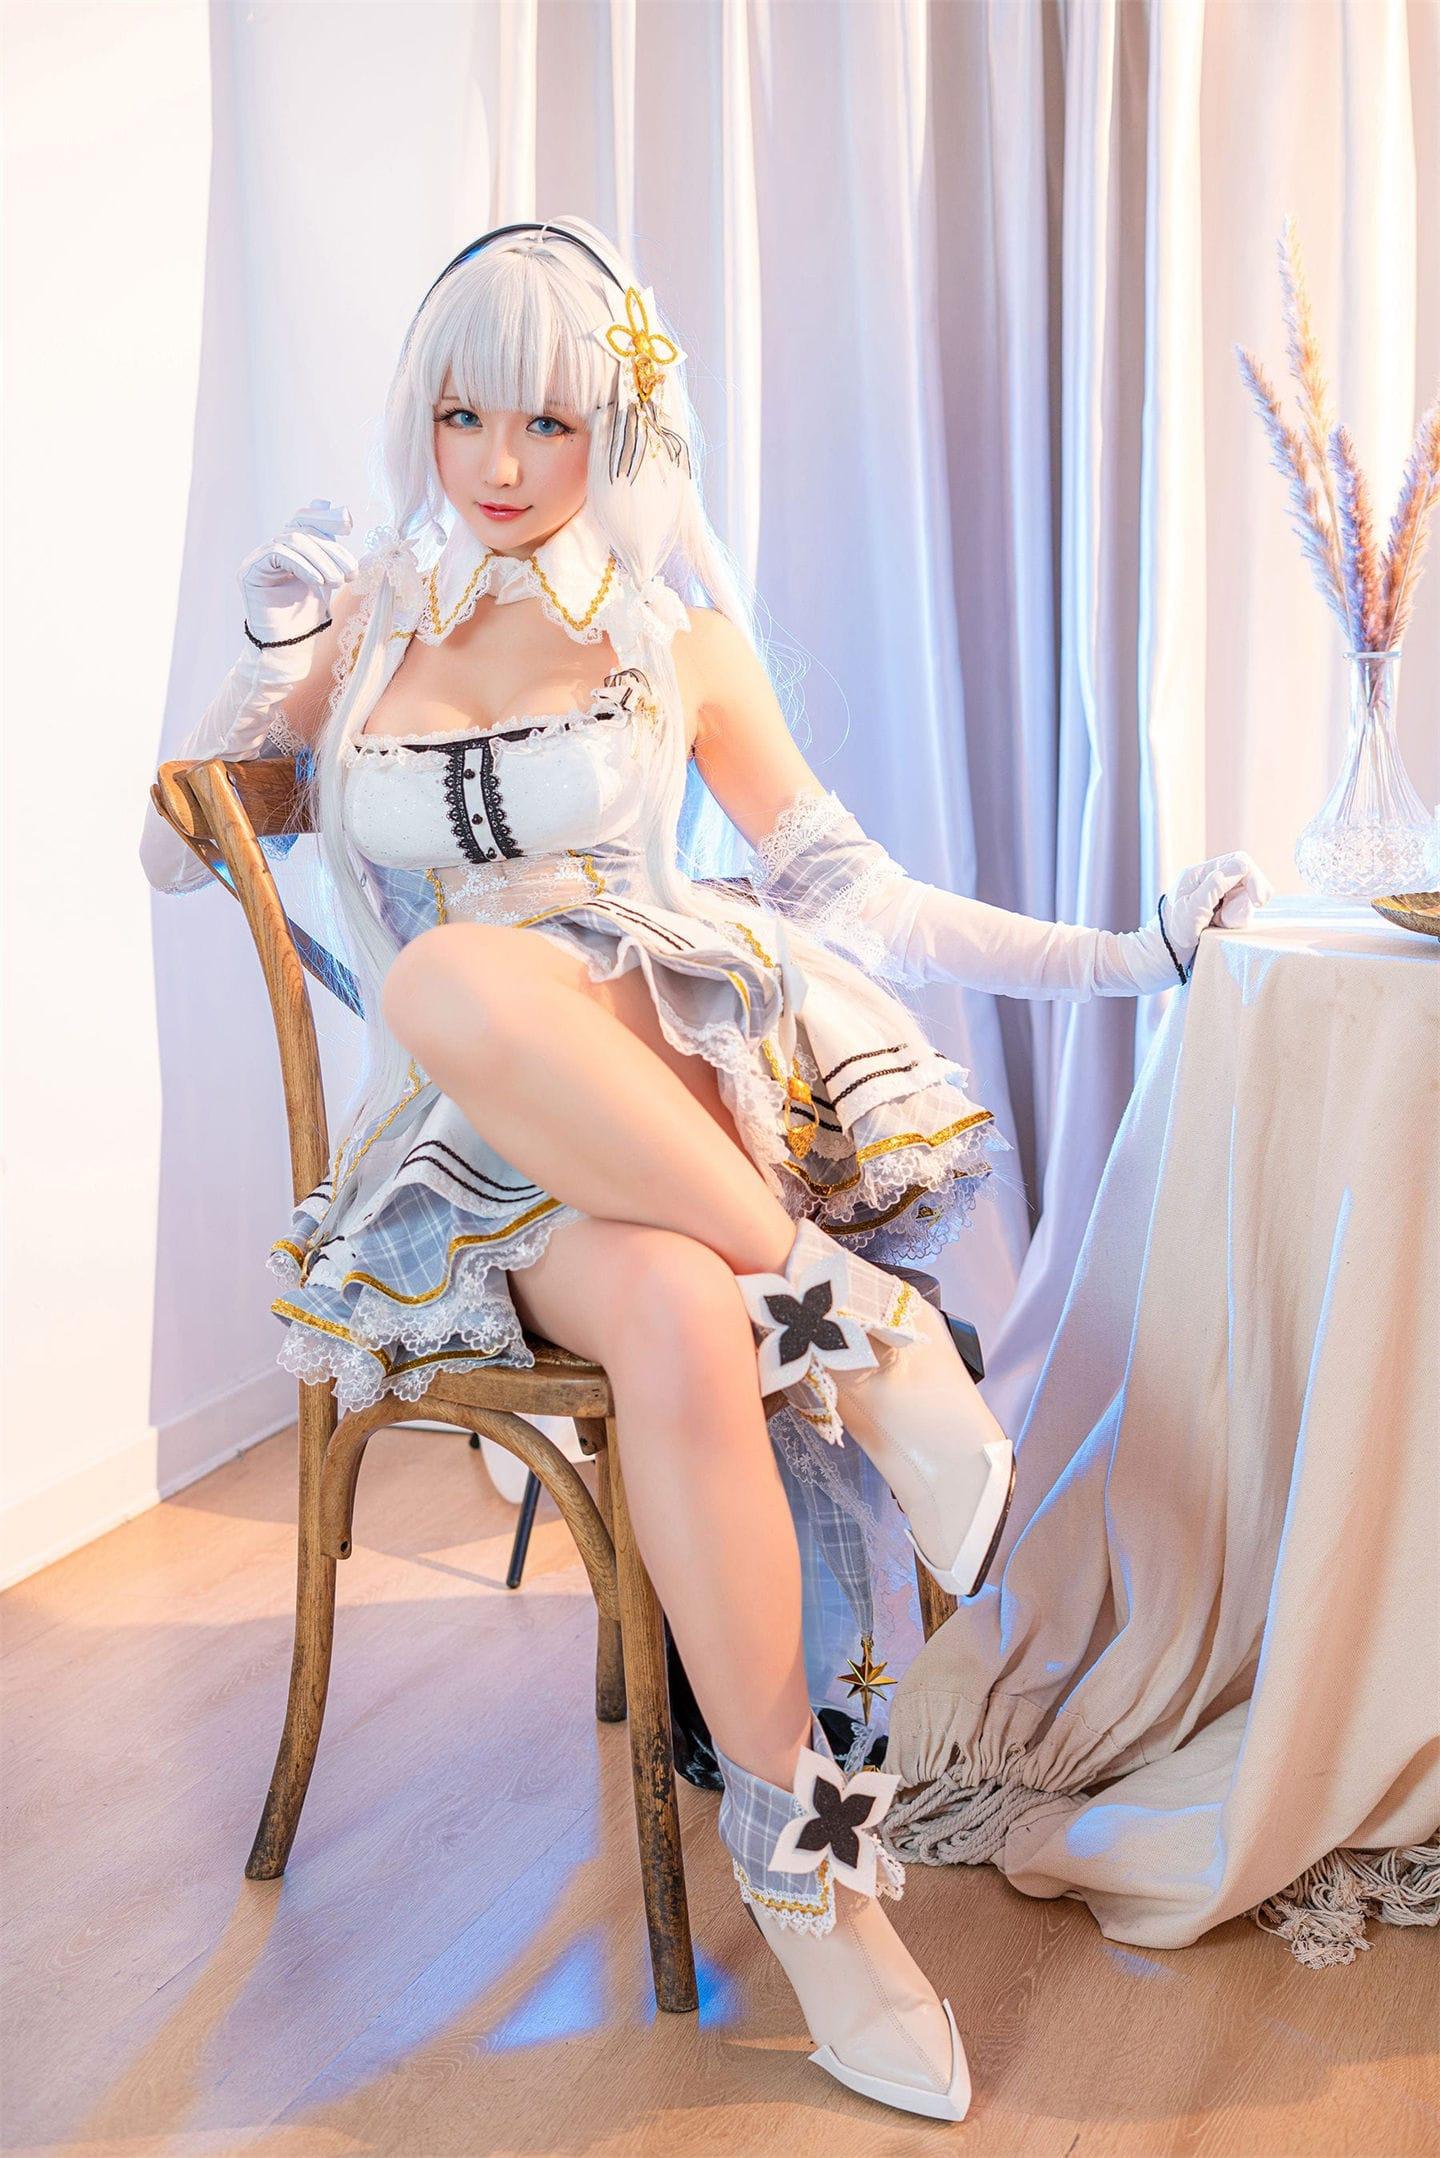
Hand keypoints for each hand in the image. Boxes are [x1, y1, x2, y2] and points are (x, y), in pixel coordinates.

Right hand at [239, 497, 356, 651]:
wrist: (290, 647)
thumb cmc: (307, 616)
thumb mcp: (326, 576)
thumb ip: (329, 548)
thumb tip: (337, 508)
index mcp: (289, 547)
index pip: (305, 518)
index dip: (326, 517)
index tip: (349, 525)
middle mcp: (271, 548)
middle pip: (302, 529)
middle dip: (331, 548)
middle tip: (350, 571)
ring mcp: (258, 558)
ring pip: (293, 540)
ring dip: (321, 560)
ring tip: (337, 582)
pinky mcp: (250, 571)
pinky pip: (278, 553)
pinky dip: (302, 565)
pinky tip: (318, 581)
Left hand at [1163, 850, 1272, 967]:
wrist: (1168, 950)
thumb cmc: (1175, 930)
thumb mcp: (1191, 909)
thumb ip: (1215, 886)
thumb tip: (1242, 865)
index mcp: (1201, 872)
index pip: (1239, 862)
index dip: (1254, 879)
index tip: (1259, 902)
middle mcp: (1212, 879)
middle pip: (1249, 877)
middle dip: (1249, 898)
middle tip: (1234, 918)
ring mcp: (1221, 893)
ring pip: (1248, 896)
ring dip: (1239, 912)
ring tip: (1218, 923)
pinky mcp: (1226, 907)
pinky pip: (1244, 909)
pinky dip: (1237, 919)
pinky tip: (1222, 926)